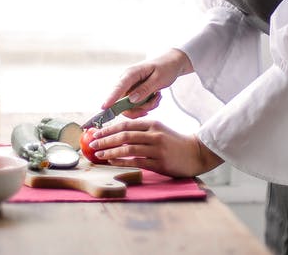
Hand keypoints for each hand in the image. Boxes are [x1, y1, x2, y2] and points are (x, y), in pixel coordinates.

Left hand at [87, 119, 223, 176]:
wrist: (195, 153)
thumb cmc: (174, 142)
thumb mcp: (159, 129)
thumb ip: (141, 130)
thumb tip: (117, 132)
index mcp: (152, 124)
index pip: (125, 125)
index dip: (108, 129)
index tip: (95, 133)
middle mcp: (154, 134)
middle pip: (124, 136)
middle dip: (105, 140)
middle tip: (92, 144)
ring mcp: (157, 149)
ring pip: (128, 149)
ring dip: (110, 151)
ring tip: (98, 155)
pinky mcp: (160, 163)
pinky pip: (136, 162)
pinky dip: (121, 161)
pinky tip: (112, 161)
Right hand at [103, 49, 192, 117]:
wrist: (171, 63)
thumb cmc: (165, 68)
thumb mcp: (158, 79)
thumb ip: (145, 90)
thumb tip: (131, 100)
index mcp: (131, 73)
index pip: (118, 87)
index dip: (110, 98)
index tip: (104, 107)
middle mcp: (126, 81)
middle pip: (122, 102)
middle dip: (139, 108)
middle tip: (154, 102)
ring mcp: (129, 88)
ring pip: (131, 107)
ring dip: (146, 106)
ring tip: (157, 96)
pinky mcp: (133, 93)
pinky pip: (136, 106)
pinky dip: (148, 105)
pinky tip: (156, 96)